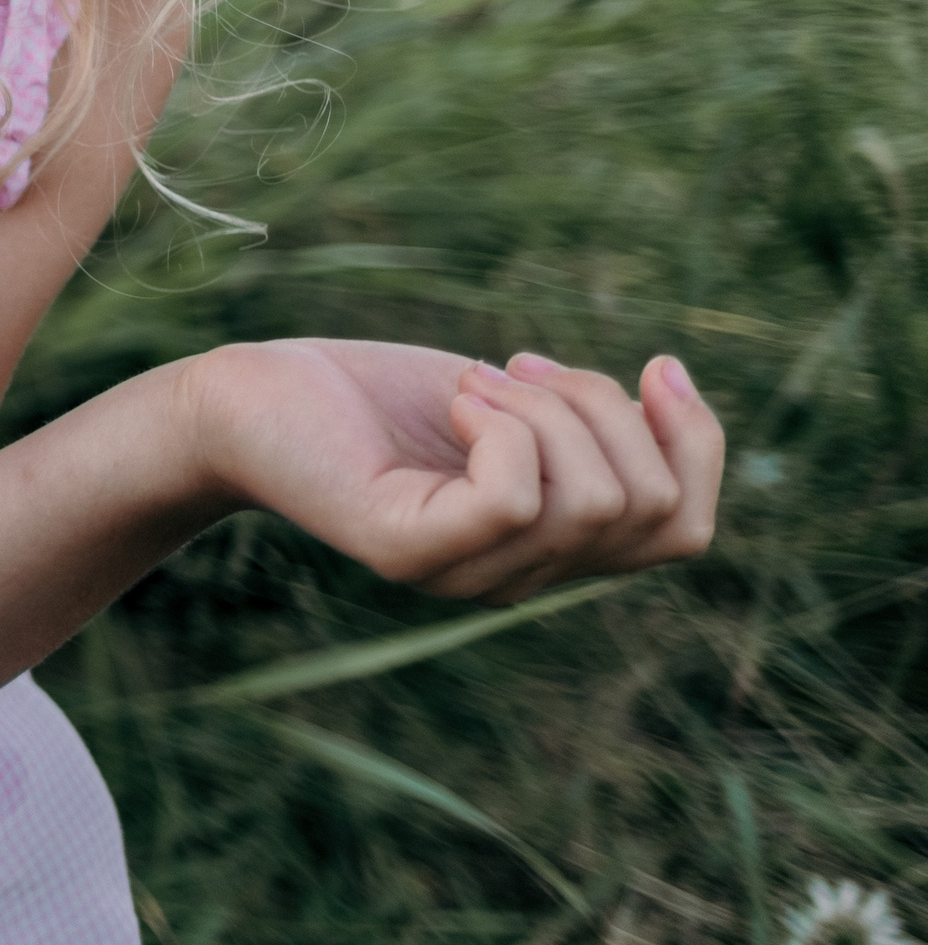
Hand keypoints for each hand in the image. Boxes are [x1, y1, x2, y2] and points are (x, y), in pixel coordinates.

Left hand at [188, 339, 722, 601]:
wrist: (245, 401)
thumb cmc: (367, 396)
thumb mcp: (505, 400)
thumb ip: (583, 422)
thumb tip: (677, 392)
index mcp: (550, 546)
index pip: (686, 531)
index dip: (699, 443)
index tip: (652, 366)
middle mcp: (517, 578)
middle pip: (652, 506)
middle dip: (606, 409)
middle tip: (513, 367)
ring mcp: (464, 574)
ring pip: (594, 499)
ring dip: (549, 407)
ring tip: (474, 381)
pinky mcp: (408, 552)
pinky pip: (515, 500)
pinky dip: (503, 427)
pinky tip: (455, 402)